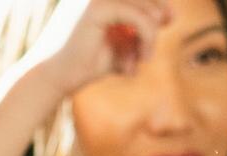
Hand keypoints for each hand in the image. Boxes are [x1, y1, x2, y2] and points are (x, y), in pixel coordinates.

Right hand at [21, 0, 171, 95]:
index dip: (158, 1)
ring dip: (150, 34)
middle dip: (158, 13)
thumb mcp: (122, 42)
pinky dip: (146, 37)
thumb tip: (169, 15)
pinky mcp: (97, 6)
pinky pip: (137, 16)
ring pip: (144, 5)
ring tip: (143, 58)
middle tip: (161, 34)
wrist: (57, 77)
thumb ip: (140, 28)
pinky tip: (140, 59)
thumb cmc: (88, 63)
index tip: (169, 19)